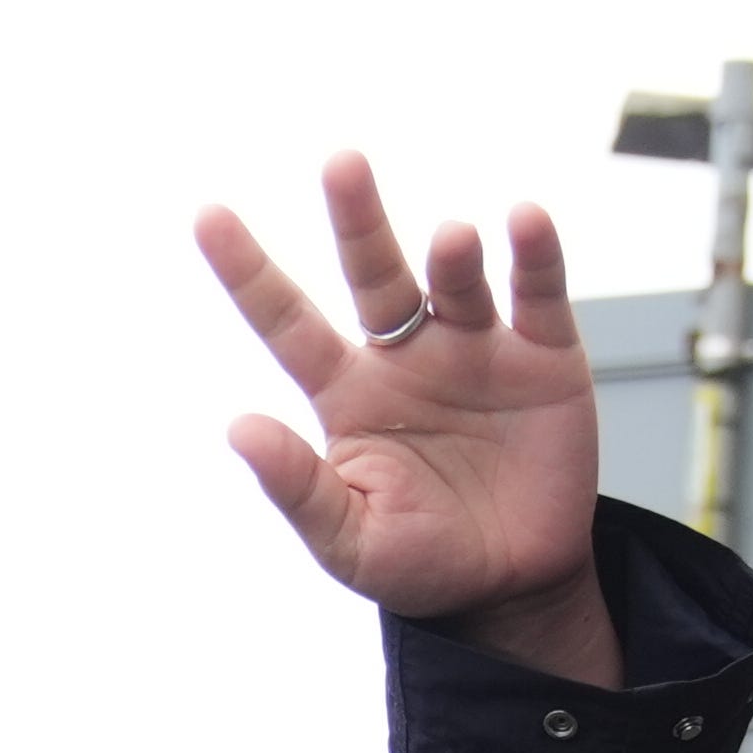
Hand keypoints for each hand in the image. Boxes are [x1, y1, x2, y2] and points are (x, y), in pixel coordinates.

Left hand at [197, 157, 616, 678]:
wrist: (515, 588)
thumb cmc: (421, 562)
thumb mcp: (349, 541)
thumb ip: (298, 489)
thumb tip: (238, 430)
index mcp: (349, 393)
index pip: (286, 322)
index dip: (248, 272)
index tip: (207, 216)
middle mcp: (407, 356)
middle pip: (374, 273)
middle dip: (357, 218)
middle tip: (342, 164)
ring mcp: (476, 348)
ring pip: (455, 279)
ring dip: (452, 254)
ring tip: (453, 241)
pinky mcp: (544, 356)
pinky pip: (538, 291)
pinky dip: (534, 254)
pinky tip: (524, 222)